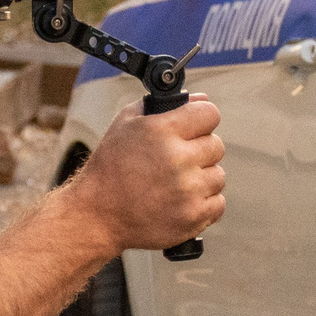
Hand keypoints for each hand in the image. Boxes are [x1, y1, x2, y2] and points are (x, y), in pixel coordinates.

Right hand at [66, 96, 226, 256]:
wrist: (97, 215)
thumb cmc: (110, 168)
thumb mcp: (125, 124)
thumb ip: (163, 105)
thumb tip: (200, 98)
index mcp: (162, 131)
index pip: (209, 113)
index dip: (201, 119)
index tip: (194, 128)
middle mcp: (178, 159)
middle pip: (216, 146)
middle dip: (199, 151)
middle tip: (177, 160)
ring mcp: (187, 190)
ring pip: (218, 176)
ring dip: (202, 178)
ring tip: (175, 184)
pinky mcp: (193, 217)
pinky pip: (218, 203)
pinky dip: (203, 203)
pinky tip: (181, 202)